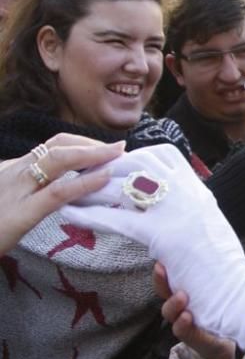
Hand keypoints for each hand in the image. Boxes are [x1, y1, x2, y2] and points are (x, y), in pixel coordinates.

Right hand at [0, 134, 124, 254]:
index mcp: (10, 170)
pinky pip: (58, 191)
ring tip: (119, 155)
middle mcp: (12, 173)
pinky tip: (104, 177)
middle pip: (57, 146)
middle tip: (119, 148)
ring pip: (58, 159)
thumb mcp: (5, 203)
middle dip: (91, 143)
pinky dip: (84, 181)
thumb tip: (56, 191)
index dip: (79, 144)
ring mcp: (15, 190)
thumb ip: (27, 193)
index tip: (103, 150)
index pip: (50, 147)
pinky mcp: (20, 214)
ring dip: (93, 154)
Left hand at [60, 144, 244, 348]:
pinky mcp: (163, 236)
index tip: (115, 162)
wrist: (233, 287)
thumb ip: (187, 204)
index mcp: (198, 189)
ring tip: (67, 190)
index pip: (163, 155)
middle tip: (83, 173)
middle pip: (140, 164)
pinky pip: (119, 220)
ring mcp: (176, 212)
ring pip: (125, 188)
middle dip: (107, 166)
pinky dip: (90, 215)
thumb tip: (167, 197)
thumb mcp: (207, 220)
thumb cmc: (220, 261)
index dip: (134, 155)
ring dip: (91, 188)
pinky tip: (69, 215)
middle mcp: (188, 193)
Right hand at [154, 263, 235, 358]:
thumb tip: (221, 247)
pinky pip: (188, 333)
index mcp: (184, 295)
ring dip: (174, 306)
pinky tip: (187, 317)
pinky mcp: (197, 338)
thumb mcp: (216, 291)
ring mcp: (187, 324)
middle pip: (165, 296)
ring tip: (181, 298)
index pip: (166, 283)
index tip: (160, 263)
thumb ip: (215, 275)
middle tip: (164, 272)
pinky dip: (185, 325)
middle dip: (162, 284)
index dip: (161, 274)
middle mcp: (181, 309)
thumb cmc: (219, 311)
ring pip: (173, 315)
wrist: (227, 342)